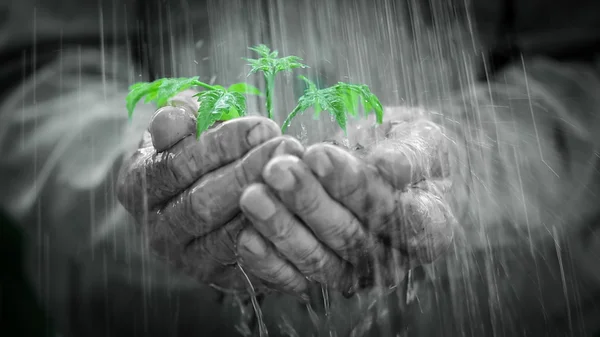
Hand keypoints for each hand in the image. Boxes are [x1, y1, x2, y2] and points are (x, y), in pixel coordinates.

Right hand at [116, 93, 304, 291]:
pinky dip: (278, 242)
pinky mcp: (222, 279)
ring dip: (268, 205)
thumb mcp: (183, 130)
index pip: (177, 166)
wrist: (205, 199)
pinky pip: (252, 266)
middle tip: (287, 147)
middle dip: (249, 172)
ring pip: (228, 237)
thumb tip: (173, 117)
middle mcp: (157, 230)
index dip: (222, 145)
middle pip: (202, 204)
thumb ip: (179, 120)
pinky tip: (302, 215)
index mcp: (138, 187)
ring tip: (299, 175)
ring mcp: (189, 260)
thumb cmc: (198, 154)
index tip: (262, 126)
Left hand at [236, 110, 455, 296]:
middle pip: (351, 237)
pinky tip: (246, 236)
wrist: (383, 163)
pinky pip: (293, 277)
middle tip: (277, 169)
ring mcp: (356, 270)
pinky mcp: (322, 274)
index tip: (320, 155)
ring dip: (282, 228)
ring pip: (320, 259)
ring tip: (253, 195)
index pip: (399, 216)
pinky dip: (268, 260)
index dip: (357, 187)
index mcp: (431, 226)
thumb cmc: (406, 149)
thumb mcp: (422, 139)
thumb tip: (391, 168)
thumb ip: (412, 154)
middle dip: (309, 202)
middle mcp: (394, 258)